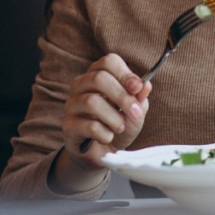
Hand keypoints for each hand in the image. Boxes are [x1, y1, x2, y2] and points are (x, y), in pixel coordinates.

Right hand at [62, 54, 151, 168]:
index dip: (125, 74)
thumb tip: (146, 85)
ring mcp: (72, 104)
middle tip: (134, 112)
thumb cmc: (120, 125)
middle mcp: (81, 85)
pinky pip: (88, 126)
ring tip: (120, 128)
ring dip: (113, 118)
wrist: (105, 152)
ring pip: (91, 102)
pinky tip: (108, 137)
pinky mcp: (68, 126)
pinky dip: (105, 134)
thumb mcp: (136, 111)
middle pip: (98, 79)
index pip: (108, 62)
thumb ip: (140, 97)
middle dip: (122, 96)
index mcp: (99, 75)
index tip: (137, 88)